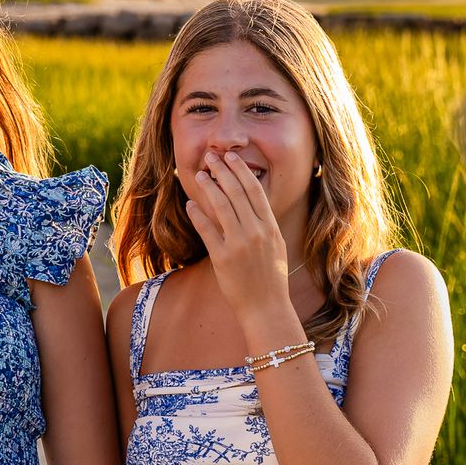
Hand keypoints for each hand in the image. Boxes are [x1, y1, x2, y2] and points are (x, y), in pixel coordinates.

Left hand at [180, 149, 294, 316]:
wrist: (266, 306)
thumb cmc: (271, 277)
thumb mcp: (275, 245)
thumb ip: (265, 224)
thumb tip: (253, 204)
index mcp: (270, 226)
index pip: (254, 190)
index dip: (241, 170)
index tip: (231, 157)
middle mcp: (256, 231)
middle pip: (236, 192)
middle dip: (222, 170)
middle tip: (211, 157)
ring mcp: (239, 244)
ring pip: (221, 206)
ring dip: (209, 187)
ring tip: (199, 174)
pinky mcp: (223, 257)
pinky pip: (207, 230)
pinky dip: (198, 214)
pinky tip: (190, 204)